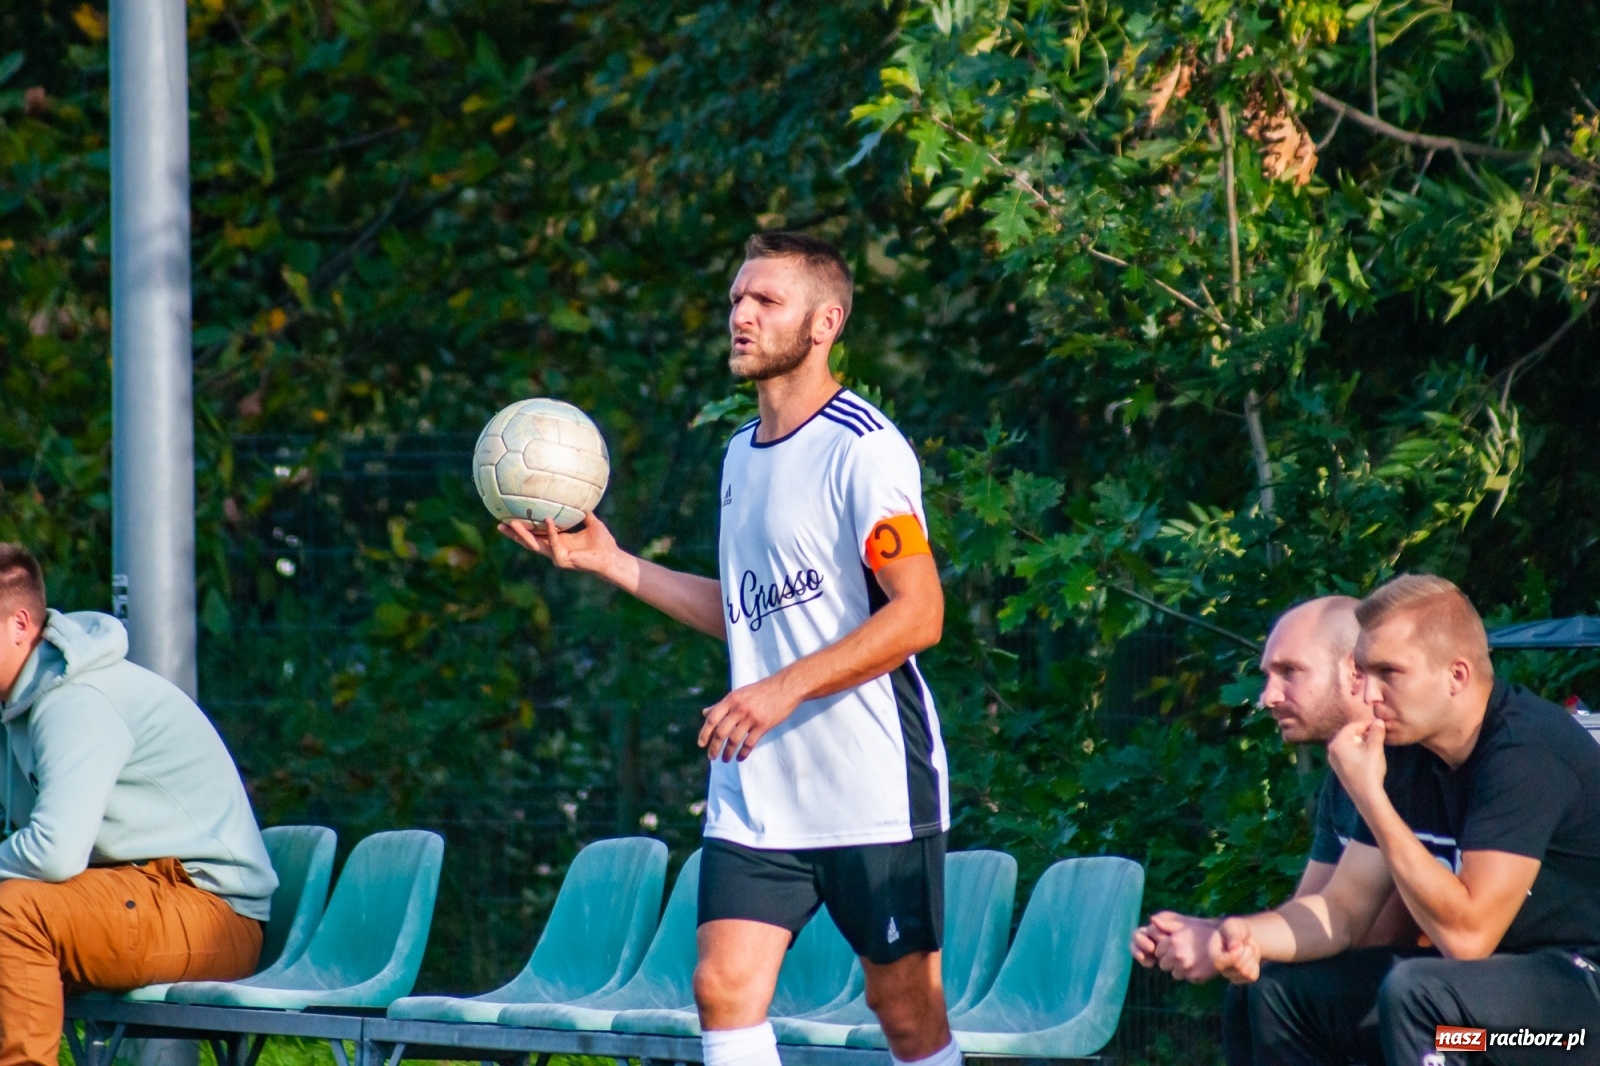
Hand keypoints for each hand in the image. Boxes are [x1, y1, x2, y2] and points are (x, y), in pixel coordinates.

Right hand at [498, 513, 621, 577]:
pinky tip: (548, 519)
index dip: (523, 529)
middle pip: (528, 542)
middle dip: (513, 534)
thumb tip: (583, 496)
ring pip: (535, 545)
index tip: (509, 518)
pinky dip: (551, 531)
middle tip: (499, 524)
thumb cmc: (603, 543)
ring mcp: (557, 556)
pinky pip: (554, 542)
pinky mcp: (563, 560)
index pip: (536, 535)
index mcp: (558, 541)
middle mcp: (554, 549)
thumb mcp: (592, 523)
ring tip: (511, 523)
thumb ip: (585, 512)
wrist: (611, 557)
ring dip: (523, 534)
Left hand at [698, 674, 802, 761]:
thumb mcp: (739, 694)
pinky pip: (750, 743)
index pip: (712, 718)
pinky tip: (740, 758)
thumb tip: (704, 713)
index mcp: (731, 699)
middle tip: (712, 757)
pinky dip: (743, 753)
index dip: (705, 733)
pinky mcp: (764, 725)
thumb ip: (722, 705)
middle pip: (721, 732)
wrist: (786, 687)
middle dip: (715, 747)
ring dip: (728, 752)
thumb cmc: (761, 691)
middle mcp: (739, 708)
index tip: (701, 744)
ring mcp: (752, 717)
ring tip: (725, 759)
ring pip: (734, 740)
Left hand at [1148, 912, 1220, 981]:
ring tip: (1191, 961)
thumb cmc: (1204, 934)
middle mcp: (1177, 954)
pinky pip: (1185, 978)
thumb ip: (1166, 924)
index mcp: (1173, 941)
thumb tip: (1152, 919)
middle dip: (1169, 961)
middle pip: (1163, 964)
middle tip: (1181, 956)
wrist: (1225, 946)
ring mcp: (1185, 967)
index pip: (1158, 951)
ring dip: (1179, 969)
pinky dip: (1190, 975)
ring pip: (1173, 973)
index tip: (1173, 948)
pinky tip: (1198, 966)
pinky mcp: (1193, 976)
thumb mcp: (1184, 926)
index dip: (1165, 951)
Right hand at [1210, 917, 1261, 983]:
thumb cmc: (1235, 931)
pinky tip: (1250, 958)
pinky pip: (1252, 976)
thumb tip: (1234, 948)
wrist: (1242, 937)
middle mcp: (1219, 967)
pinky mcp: (1242, 979)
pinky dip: (1255, 965)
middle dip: (1247, 951)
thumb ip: (1233, 935)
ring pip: (1246, 972)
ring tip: (1247, 949)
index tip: (1241, 946)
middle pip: (1238, 967)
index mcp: (1212, 952)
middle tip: (1245, 943)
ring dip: (1252, 957)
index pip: (1218, 962)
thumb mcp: (1233, 926)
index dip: (1232, 957)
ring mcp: (1230, 975)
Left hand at [1327, 717, 1388, 806]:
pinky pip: (1347, 754)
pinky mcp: (1339, 768)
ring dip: (1361, 742)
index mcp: (1337, 743)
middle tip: (1378, 734)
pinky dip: (1357, 751)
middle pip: (1349, 735)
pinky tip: (1368, 755)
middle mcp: (1332, 750)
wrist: (1366, 796)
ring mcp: (1334, 760)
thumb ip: (1376, 732)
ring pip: (1348, 744)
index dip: (1366, 724)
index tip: (1379, 724)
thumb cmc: (1370, 770)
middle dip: (1364, 733)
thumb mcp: (1375, 749)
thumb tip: (1379, 721)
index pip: (1352, 726)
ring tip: (1375, 744)